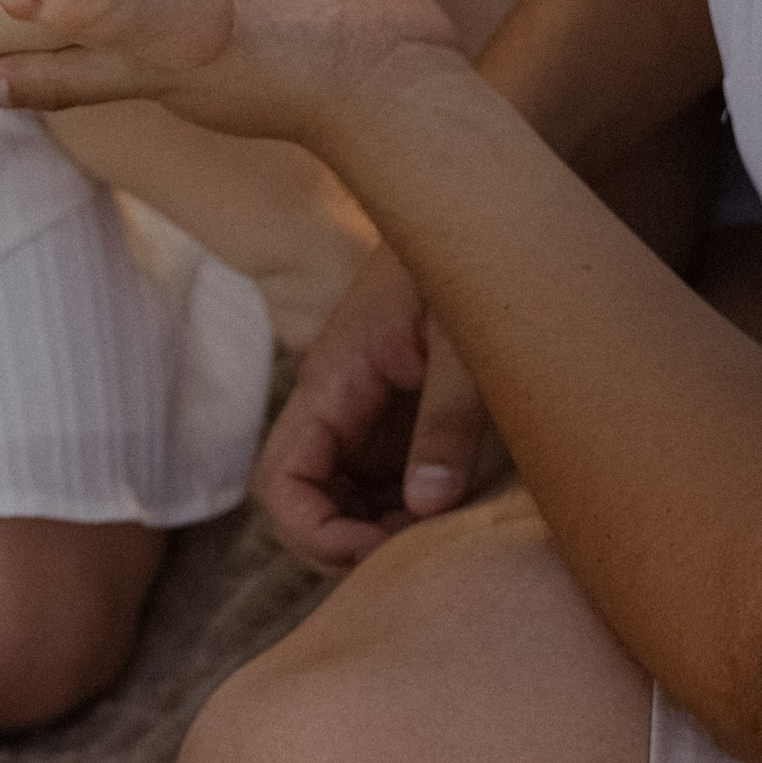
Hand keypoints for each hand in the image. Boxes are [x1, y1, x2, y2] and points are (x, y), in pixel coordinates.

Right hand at [252, 245, 505, 567]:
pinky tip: (450, 507)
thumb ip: (448, 423)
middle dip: (348, 544)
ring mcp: (363, 409)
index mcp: (335, 381)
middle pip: (303, 501)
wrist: (479, 210)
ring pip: (339, 496)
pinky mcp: (394, 410)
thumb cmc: (471, 266)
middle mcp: (336, 401)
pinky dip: (401, 507)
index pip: (282, 484)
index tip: (385, 548)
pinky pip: (376, 477)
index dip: (318, 535)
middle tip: (423, 552)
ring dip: (376, 529)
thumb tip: (424, 508)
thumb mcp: (467, 346)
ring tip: (441, 534)